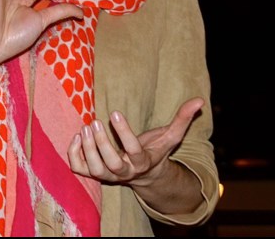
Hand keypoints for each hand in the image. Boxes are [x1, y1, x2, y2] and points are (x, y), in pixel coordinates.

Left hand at [67, 97, 204, 186]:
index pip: (134, 151)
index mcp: (143, 162)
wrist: (144, 174)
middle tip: (95, 122)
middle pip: (112, 165)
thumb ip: (183, 119)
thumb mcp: (170, 136)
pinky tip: (76, 136)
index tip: (115, 112)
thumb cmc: (155, 150)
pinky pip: (79, 169)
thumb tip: (200, 100)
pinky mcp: (92, 173)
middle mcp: (125, 172)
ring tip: (85, 127)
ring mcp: (107, 175)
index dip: (124, 133)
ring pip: (94, 169)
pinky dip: (74, 154)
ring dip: (87, 149)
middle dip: (102, 144)